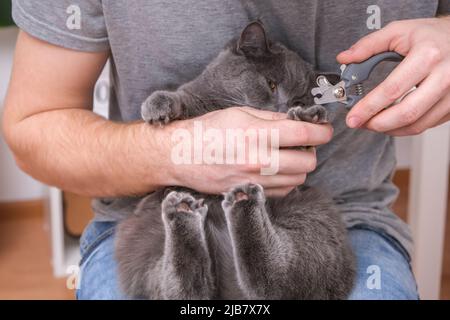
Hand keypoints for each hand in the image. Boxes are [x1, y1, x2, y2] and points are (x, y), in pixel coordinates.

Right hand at [157, 107, 332, 196]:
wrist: (179, 156)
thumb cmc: (207, 130)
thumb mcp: (240, 113)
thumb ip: (272, 118)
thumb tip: (298, 121)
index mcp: (256, 134)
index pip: (304, 135)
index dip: (321, 131)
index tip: (323, 129)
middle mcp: (258, 161)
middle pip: (308, 162)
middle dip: (311, 150)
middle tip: (302, 142)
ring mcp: (254, 180)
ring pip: (298, 179)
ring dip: (300, 166)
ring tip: (287, 155)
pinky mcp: (249, 192)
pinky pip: (283, 191)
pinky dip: (287, 180)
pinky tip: (276, 169)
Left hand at [337, 17, 449, 135]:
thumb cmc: (431, 35)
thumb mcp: (399, 31)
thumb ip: (369, 45)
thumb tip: (345, 58)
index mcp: (428, 56)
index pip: (392, 90)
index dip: (368, 107)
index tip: (353, 117)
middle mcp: (445, 77)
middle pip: (406, 113)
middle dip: (377, 124)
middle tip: (360, 123)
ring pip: (417, 125)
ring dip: (389, 129)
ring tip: (372, 123)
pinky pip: (426, 125)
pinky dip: (404, 128)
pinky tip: (391, 121)